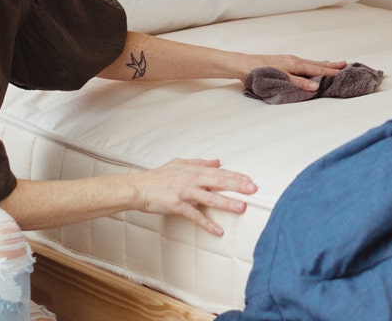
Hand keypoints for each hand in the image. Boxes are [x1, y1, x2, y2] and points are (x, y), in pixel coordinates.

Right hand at [130, 158, 257, 235]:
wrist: (138, 188)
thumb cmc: (158, 177)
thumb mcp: (180, 164)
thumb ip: (200, 163)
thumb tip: (218, 162)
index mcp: (193, 169)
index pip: (220, 172)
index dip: (236, 176)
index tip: (250, 180)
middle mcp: (191, 179)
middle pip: (219, 182)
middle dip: (237, 186)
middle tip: (253, 190)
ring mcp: (185, 192)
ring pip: (210, 198)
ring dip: (227, 203)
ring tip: (242, 207)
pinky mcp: (177, 205)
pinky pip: (195, 216)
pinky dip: (207, 224)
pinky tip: (218, 230)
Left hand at [249, 55, 347, 90]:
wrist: (242, 65)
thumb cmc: (258, 71)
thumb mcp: (280, 78)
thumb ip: (298, 82)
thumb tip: (315, 86)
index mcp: (294, 64)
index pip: (316, 69)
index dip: (330, 72)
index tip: (343, 72)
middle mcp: (294, 60)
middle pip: (316, 64)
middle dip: (330, 65)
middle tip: (345, 64)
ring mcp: (288, 61)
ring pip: (310, 63)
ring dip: (322, 64)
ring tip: (333, 64)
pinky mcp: (283, 63)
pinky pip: (303, 64)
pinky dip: (312, 65)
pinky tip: (312, 66)